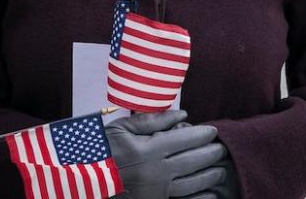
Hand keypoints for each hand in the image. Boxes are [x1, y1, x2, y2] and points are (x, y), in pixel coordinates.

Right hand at [105, 110, 226, 198]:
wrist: (82, 179)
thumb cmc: (100, 149)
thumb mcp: (121, 127)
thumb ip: (152, 120)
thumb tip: (182, 116)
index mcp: (148, 149)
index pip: (185, 140)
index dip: (202, 135)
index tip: (213, 131)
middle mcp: (156, 172)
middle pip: (193, 162)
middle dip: (211, 154)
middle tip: (222, 149)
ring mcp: (156, 191)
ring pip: (192, 184)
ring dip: (210, 176)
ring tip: (220, 170)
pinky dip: (200, 198)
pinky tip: (210, 194)